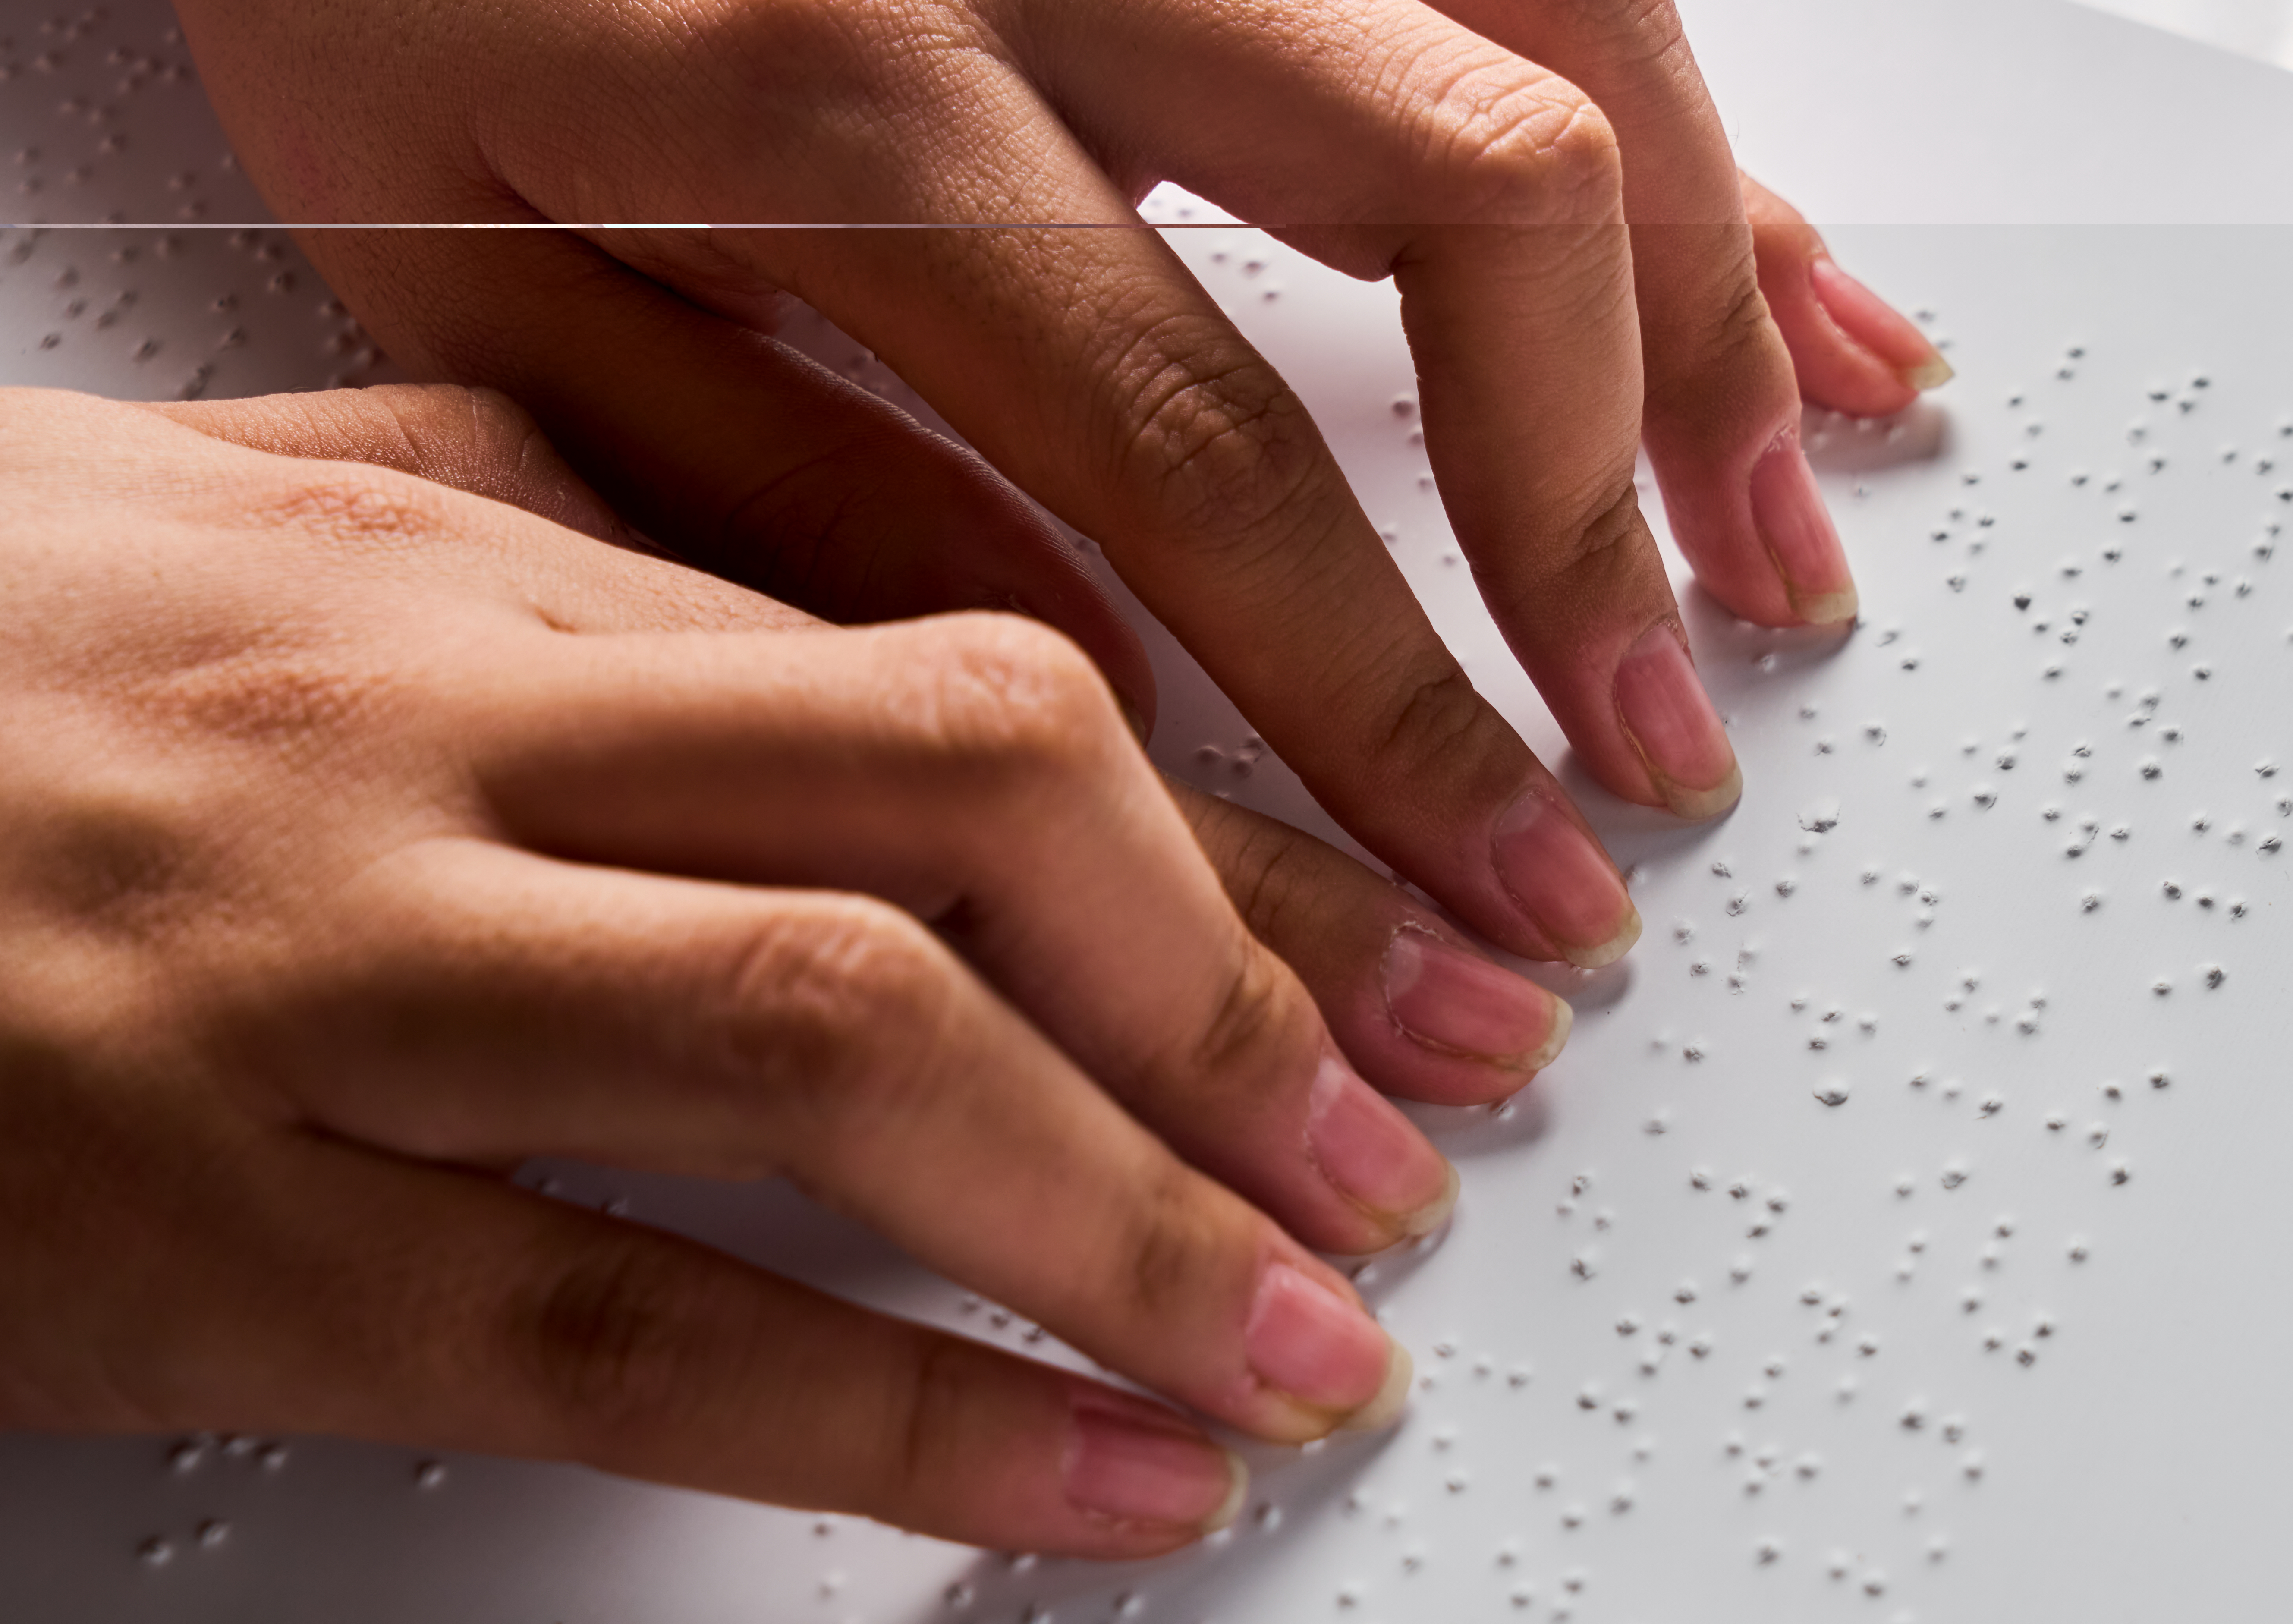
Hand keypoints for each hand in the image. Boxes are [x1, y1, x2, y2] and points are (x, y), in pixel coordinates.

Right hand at [0, 385, 1576, 1553]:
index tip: (1382, 932)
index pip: (948, 662)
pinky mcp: (228, 1258)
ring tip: (1322, 1335)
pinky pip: (646, 1347)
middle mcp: (419, 755)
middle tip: (1422, 1129)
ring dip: (1134, 1215)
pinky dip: (914, 1429)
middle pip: (958, 809)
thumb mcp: (174, 515)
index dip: (1215, 823)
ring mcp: (323, 1004)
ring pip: (840, 1061)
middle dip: (1236, 985)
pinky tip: (1099, 1487)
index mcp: (432, 565)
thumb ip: (472, 511)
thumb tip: (741, 568)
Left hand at [170, 0, 1949, 969]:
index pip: (1207, 447)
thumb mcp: (493, 275)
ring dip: (1722, 320)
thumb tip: (1088, 697)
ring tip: (1787, 556)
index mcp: (854, 92)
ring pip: (1574, 42)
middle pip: (1478, 201)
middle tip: (1654, 756)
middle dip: (1602, 519)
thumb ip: (781, 486)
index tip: (1487, 871)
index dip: (1385, 690)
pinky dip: (1705, 139)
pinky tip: (1799, 294)